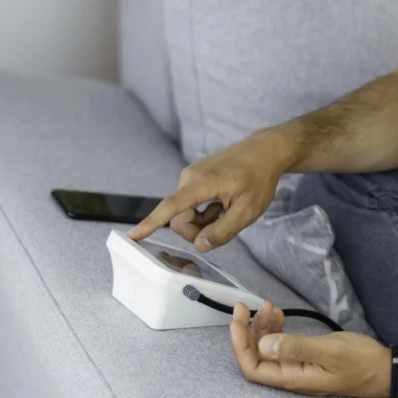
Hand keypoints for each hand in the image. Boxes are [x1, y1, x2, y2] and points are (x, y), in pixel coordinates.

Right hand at [127, 135, 284, 250]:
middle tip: (224, 223)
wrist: (265, 151)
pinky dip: (204, 211)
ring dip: (203, 220)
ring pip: (185, 213)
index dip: (151, 223)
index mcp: (202, 183)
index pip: (171, 207)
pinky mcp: (193, 177)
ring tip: (226, 209)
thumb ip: (223, 231)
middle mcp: (190, 177)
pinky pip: (190, 204)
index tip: (133, 235)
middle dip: (198, 230)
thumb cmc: (259, 178)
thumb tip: (200, 246)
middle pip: (180, 219)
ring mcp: (190, 176)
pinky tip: (222, 203)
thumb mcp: (248, 211)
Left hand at [230, 301, 390, 397]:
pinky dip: (277, 330)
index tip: (237, 319)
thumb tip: (264, 346)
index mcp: (293, 379)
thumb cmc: (361, 361)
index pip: (253, 368)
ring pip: (269, 350)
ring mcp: (299, 369)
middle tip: (246, 305)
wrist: (385, 370)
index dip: (240, 345)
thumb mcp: (330, 351)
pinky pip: (282, 346)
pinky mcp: (306, 360)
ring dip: (263, 328)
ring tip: (269, 306)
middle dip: (247, 331)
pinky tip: (280, 316)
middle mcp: (291, 377)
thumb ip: (297, 348)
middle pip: (257, 358)